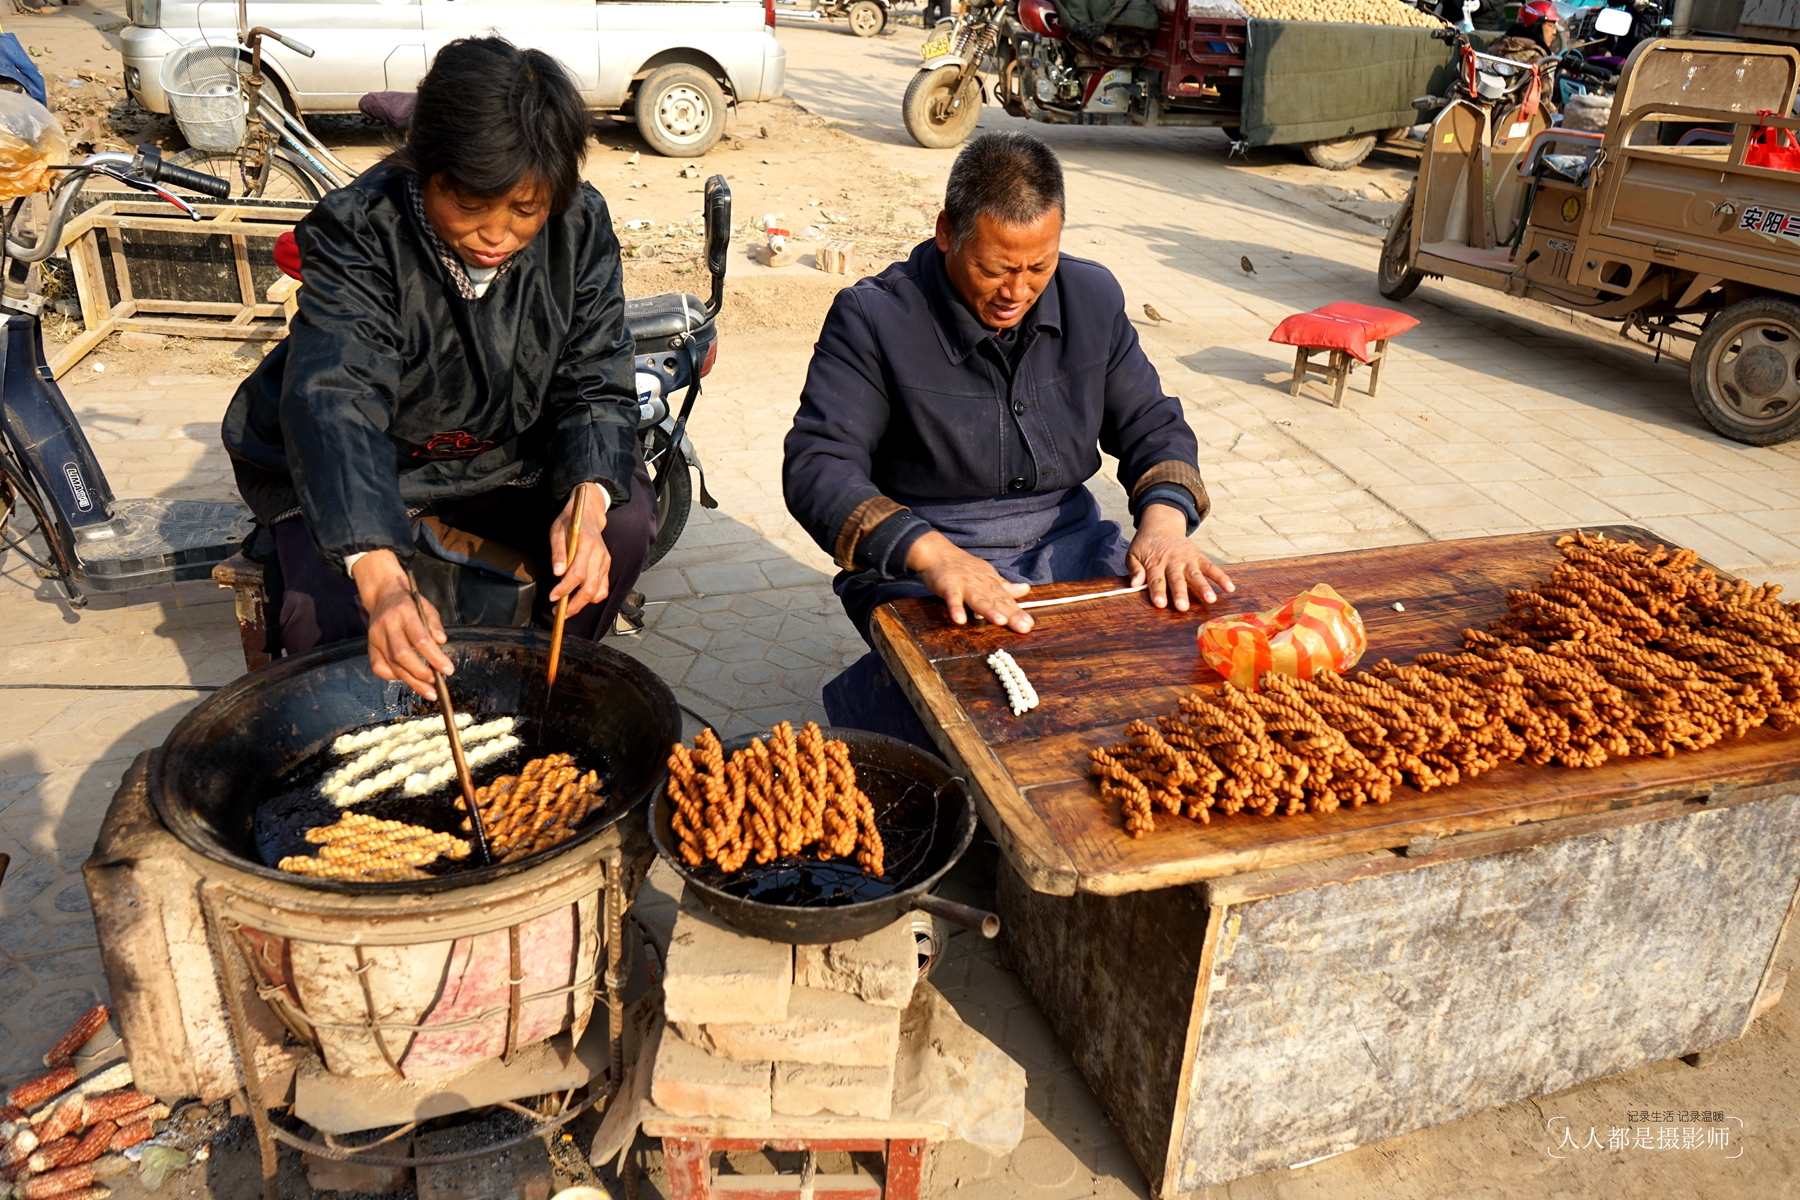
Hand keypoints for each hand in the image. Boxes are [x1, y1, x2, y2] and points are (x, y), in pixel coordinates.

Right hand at [353, 549, 452, 699]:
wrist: (383, 596)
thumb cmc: (410, 604)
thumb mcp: (426, 607)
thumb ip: (435, 624)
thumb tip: (442, 642)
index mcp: (404, 613)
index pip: (420, 639)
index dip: (435, 657)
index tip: (448, 670)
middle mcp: (387, 626)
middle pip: (402, 655)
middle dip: (421, 673)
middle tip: (436, 682)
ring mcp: (375, 638)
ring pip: (391, 665)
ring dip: (411, 681)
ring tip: (429, 691)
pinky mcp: (370, 647)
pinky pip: (378, 668)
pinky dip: (393, 677)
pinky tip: (407, 680)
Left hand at [548, 481, 611, 615]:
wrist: (589, 515)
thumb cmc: (570, 524)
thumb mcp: (557, 532)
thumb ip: (558, 552)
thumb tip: (558, 573)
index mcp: (586, 545)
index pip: (577, 573)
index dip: (565, 588)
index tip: (553, 597)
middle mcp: (599, 555)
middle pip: (590, 587)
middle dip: (574, 604)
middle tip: (559, 612)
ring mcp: (605, 562)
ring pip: (598, 591)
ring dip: (582, 604)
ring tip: (567, 610)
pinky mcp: (607, 567)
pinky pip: (603, 588)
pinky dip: (593, 598)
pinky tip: (580, 601)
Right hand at [906, 531, 1033, 631]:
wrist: (938, 552)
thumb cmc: (963, 566)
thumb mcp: (987, 574)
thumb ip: (1004, 586)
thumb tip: (1026, 589)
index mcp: (990, 583)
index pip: (1006, 600)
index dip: (1018, 612)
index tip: (1029, 624)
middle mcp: (980, 584)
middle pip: (997, 601)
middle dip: (1011, 614)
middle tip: (1024, 627)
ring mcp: (964, 585)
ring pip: (978, 600)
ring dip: (989, 610)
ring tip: (1000, 621)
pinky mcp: (948, 586)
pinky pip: (952, 599)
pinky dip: (956, 608)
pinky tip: (960, 620)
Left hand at [1127, 504, 1235, 611]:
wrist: (1160, 524)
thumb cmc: (1146, 544)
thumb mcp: (1133, 554)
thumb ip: (1134, 569)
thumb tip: (1134, 584)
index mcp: (1155, 563)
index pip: (1156, 580)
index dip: (1158, 592)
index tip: (1160, 604)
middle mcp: (1172, 562)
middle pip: (1177, 579)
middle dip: (1180, 593)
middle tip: (1183, 607)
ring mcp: (1187, 559)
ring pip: (1196, 574)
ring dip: (1204, 587)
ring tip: (1211, 600)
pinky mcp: (1198, 557)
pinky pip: (1211, 567)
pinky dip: (1221, 577)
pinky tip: (1230, 588)